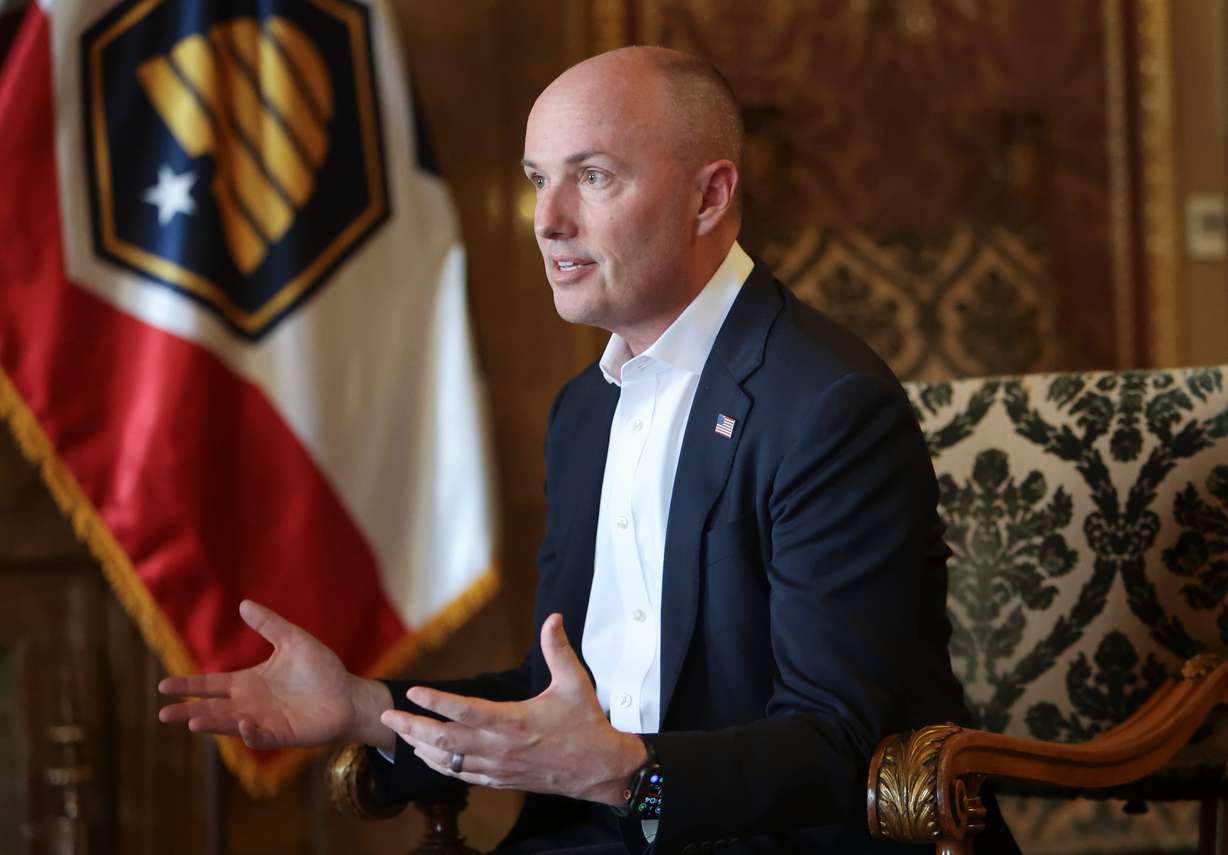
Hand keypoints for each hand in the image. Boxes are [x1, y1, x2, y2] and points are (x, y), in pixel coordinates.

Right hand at [157, 600, 394, 751]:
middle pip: (212, 708)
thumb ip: (269, 625)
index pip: (211, 685)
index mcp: (249, 682)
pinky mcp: (282, 735)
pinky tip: (243, 724)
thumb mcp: (293, 640)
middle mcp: (250, 704)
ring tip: (192, 720)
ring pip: (230, 724)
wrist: (348, 693)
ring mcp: (264, 721)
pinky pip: (260, 737)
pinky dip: (250, 733)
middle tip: (164, 713)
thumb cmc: (321, 669)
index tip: (163, 685)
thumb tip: (244, 604)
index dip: (188, 686)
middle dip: (188, 710)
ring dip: (212, 723)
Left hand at [383, 613, 646, 803]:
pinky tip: (427, 755)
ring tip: (400, 733)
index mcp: (514, 721)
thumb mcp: (574, 682)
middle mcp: (500, 747)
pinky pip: (461, 776)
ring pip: (448, 762)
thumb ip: (558, 649)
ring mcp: (498, 767)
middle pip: (445, 741)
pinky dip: (440, 765)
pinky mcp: (500, 780)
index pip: (465, 711)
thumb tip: (553, 618)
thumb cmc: (585, 724)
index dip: (436, 702)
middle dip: (412, 728)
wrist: (598, 768)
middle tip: (388, 716)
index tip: (413, 692)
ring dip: (420, 747)